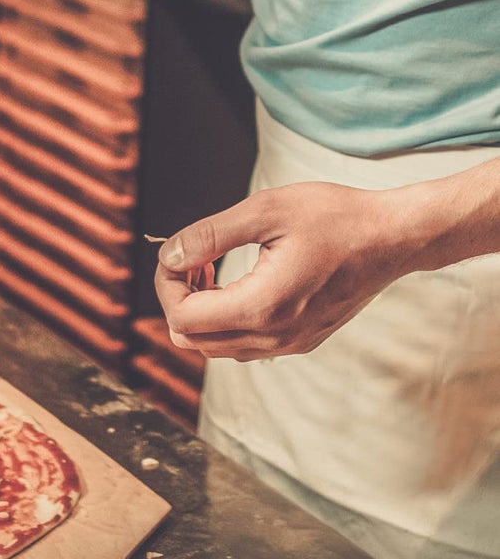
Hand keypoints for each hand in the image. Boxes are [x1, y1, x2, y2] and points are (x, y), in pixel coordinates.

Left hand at [154, 181, 419, 360]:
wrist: (393, 237)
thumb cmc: (335, 217)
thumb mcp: (264, 210)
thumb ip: (209, 235)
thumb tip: (168, 255)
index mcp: (264, 308)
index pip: (184, 320)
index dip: (166, 286)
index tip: (176, 253)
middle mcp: (276, 337)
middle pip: (194, 341)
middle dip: (178, 299)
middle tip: (193, 259)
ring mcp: (292, 343)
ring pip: (218, 347)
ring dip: (200, 311)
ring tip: (211, 267)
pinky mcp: (302, 339)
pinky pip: (245, 345)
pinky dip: (226, 319)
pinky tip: (235, 282)